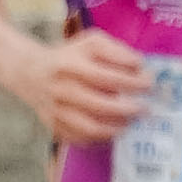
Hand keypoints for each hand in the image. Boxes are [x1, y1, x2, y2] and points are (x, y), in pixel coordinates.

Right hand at [23, 29, 153, 146]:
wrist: (31, 73)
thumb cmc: (69, 56)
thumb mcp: (91, 42)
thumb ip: (116, 50)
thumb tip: (139, 66)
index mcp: (70, 65)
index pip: (106, 77)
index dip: (131, 82)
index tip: (149, 84)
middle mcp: (61, 90)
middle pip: (100, 106)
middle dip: (128, 109)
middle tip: (145, 108)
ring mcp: (56, 112)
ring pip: (90, 128)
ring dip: (116, 128)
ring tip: (131, 123)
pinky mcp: (55, 127)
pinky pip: (81, 139)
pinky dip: (101, 138)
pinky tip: (113, 130)